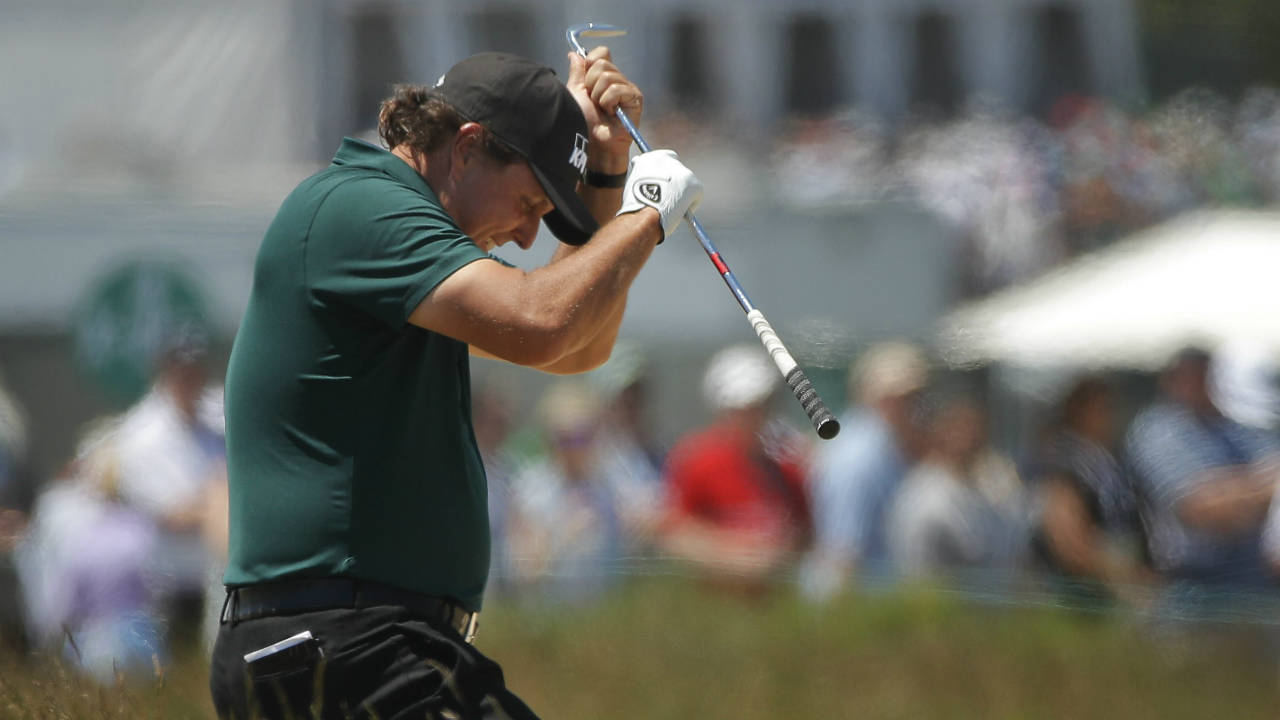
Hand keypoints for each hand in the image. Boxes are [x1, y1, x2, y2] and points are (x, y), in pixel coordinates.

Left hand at [566, 47, 642, 173]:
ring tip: (603, 110)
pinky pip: (616, 89)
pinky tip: (611, 113)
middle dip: (591, 84)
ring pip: (608, 76)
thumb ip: (577, 73)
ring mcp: (627, 88)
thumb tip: (574, 54)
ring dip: (599, 96)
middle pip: (602, 63)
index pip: (602, 53)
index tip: (586, 81)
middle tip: (594, 101)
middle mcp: (617, 79)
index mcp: (603, 76)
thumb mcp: (576, 93)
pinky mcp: (635, 98)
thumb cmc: (585, 122)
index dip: (590, 62)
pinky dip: (608, 102)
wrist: (594, 143)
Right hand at [616, 150, 702, 237]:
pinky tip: (680, 214)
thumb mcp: (633, 185)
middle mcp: (668, 160)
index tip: (663, 182)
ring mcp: (683, 171)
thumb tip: (644, 178)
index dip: (664, 172)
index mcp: (650, 158)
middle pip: (677, 170)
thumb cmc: (634, 206)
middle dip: (675, 183)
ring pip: (686, 184)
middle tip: (670, 197)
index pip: (663, 159)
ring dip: (682, 194)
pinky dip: (689, 205)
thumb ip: (642, 177)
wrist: (644, 215)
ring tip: (673, 209)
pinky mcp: (695, 185)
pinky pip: (695, 197)